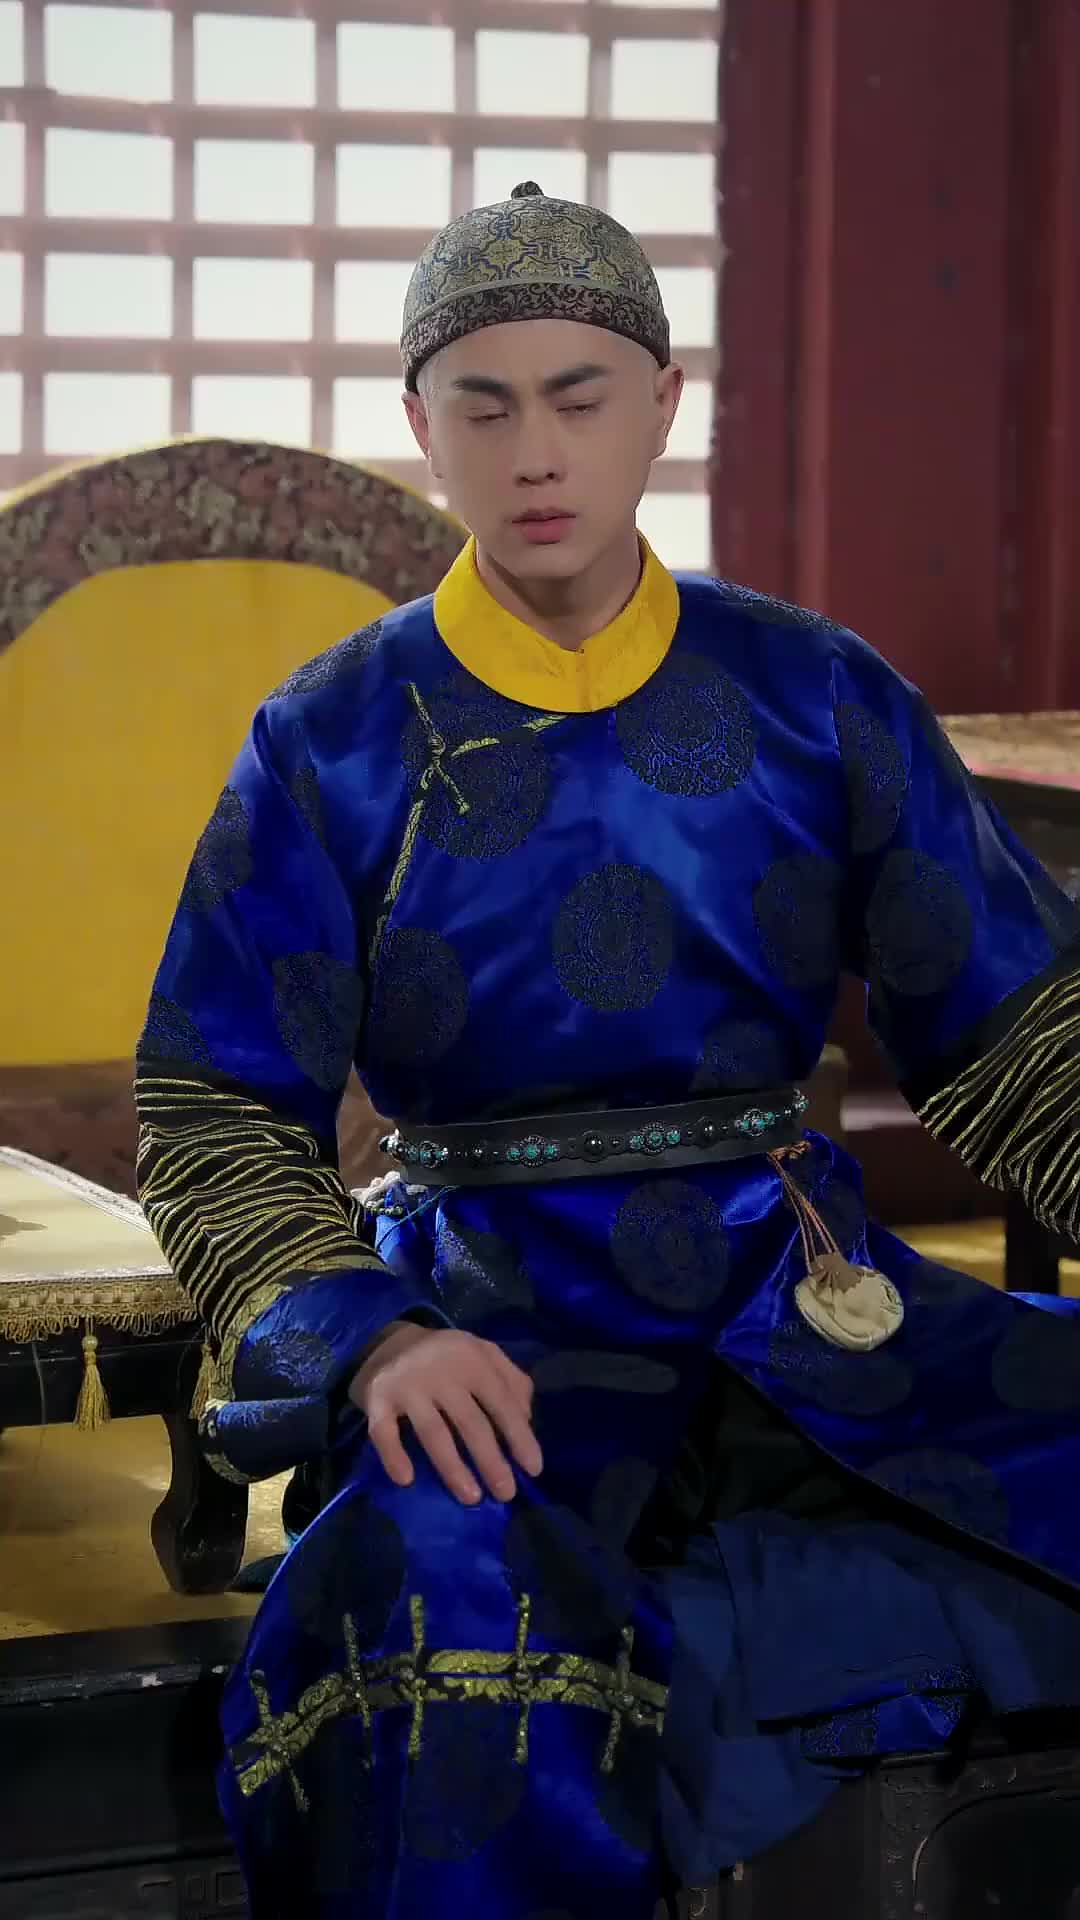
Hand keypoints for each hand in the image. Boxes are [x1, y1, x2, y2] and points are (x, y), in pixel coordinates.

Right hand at [348, 1323, 542, 1504]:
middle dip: (491, 1461)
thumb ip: (512, 1380)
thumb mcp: (484, 1355)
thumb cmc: (448, 1358)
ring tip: (471, 1497)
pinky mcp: (378, 1400)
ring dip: (453, 1469)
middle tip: (505, 1494)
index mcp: (473, 1361)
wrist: (389, 1343)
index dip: (520, 1437)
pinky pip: (384, 1432)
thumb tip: (526, 1420)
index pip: (502, 1402)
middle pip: (470, 1422)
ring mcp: (408, 1386)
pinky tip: (405, 1480)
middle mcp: (441, 1372)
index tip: (533, 1470)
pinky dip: (393, 1456)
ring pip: (433, 1432)